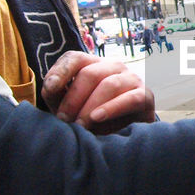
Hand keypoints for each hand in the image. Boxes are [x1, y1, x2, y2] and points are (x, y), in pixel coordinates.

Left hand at [41, 51, 155, 132]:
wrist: (124, 136)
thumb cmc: (92, 119)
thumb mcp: (69, 107)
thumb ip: (56, 95)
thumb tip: (50, 87)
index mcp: (92, 65)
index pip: (74, 58)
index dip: (60, 71)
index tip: (49, 89)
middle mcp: (113, 67)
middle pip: (89, 73)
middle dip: (73, 98)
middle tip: (64, 120)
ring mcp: (131, 78)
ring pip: (109, 84)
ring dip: (90, 106)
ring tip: (80, 125)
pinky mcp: (145, 96)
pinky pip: (130, 98)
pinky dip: (112, 108)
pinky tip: (97, 118)